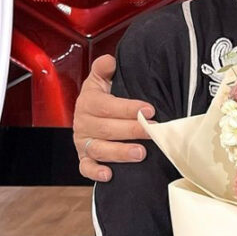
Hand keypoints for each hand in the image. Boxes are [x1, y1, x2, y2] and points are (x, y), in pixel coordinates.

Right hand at [73, 54, 154, 181]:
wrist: (90, 115)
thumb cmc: (102, 97)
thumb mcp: (101, 80)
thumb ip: (104, 69)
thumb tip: (110, 60)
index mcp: (88, 102)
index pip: (107, 106)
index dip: (128, 108)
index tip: (150, 110)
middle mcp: (83, 123)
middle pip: (107, 129)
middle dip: (132, 131)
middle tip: (154, 131)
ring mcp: (83, 143)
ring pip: (99, 150)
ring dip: (120, 152)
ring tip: (141, 153)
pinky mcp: (84, 158)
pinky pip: (86, 168)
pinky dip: (95, 172)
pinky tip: (109, 175)